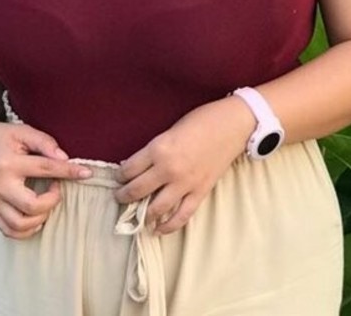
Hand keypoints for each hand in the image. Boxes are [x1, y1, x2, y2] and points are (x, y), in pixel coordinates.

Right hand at [0, 110, 91, 238]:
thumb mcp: (21, 131)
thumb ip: (44, 142)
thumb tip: (65, 158)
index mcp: (8, 163)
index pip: (45, 169)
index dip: (69, 172)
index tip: (86, 173)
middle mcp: (0, 187)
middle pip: (32, 206)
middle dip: (52, 200)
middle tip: (56, 186)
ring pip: (20, 225)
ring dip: (40, 218)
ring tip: (46, 202)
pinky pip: (8, 231)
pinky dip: (26, 230)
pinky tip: (36, 217)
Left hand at [114, 98, 255, 234]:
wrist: (231, 126)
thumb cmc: (200, 120)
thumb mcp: (171, 129)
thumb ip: (155, 148)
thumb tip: (139, 165)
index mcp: (159, 148)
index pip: (129, 169)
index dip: (120, 175)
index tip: (118, 177)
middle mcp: (168, 169)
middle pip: (137, 190)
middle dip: (124, 196)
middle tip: (119, 197)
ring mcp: (185, 184)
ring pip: (155, 208)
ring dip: (142, 213)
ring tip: (135, 213)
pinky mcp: (199, 193)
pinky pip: (181, 216)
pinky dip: (167, 226)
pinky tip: (157, 229)